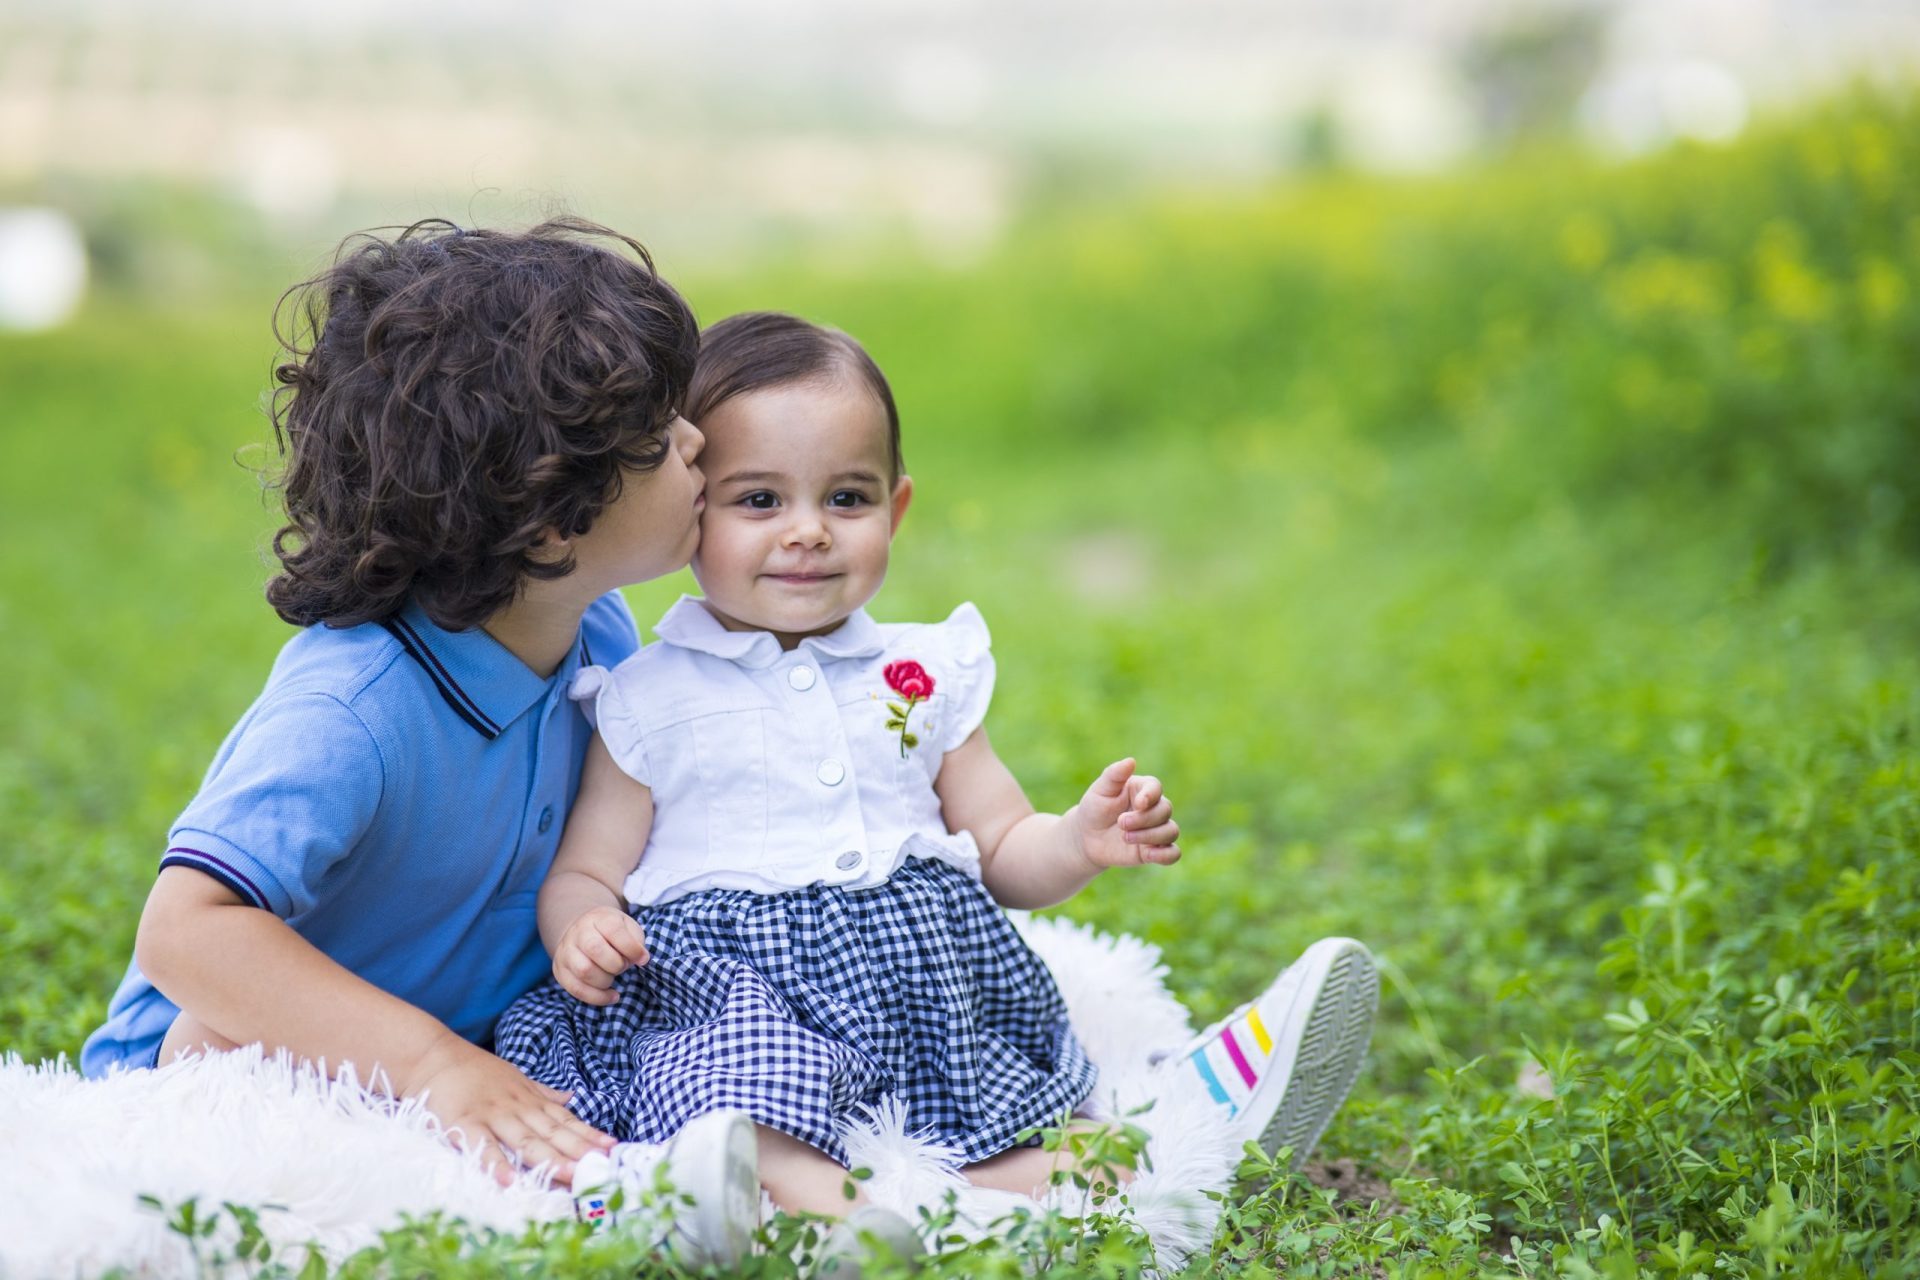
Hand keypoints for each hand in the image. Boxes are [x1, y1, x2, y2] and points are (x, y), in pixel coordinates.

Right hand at [408, 1031, 613, 1186]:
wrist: (433, 1056)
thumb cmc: (475, 1071)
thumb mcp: (516, 1078)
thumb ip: (544, 1092)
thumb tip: (572, 1097)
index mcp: (530, 1100)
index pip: (565, 1120)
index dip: (588, 1134)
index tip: (612, 1147)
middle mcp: (517, 1107)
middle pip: (553, 1133)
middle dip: (578, 1151)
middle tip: (601, 1167)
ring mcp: (492, 1115)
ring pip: (526, 1140)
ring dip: (549, 1159)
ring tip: (570, 1175)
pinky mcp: (464, 1123)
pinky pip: (483, 1146)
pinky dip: (497, 1163)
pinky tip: (510, 1181)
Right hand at [552, 906, 649, 1005]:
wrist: (582, 932)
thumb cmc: (611, 933)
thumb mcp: (627, 927)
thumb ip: (636, 941)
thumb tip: (641, 959)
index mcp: (599, 918)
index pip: (614, 930)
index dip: (631, 948)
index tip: (642, 959)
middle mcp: (578, 932)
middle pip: (595, 949)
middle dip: (616, 964)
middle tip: (623, 966)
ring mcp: (566, 951)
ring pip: (584, 971)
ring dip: (606, 981)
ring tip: (613, 978)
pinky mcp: (560, 971)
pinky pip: (576, 989)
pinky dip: (597, 997)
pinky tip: (611, 995)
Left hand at [1070, 757, 1180, 868]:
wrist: (1086, 838)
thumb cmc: (1094, 809)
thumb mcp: (1100, 790)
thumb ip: (1115, 774)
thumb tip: (1131, 761)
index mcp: (1142, 789)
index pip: (1156, 788)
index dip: (1151, 795)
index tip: (1138, 803)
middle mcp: (1153, 808)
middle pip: (1165, 810)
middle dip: (1144, 818)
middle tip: (1121, 823)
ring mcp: (1156, 830)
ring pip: (1171, 831)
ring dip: (1151, 836)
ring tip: (1125, 837)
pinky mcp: (1154, 850)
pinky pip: (1173, 854)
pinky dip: (1166, 855)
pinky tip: (1149, 855)